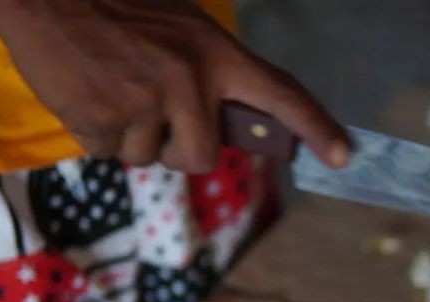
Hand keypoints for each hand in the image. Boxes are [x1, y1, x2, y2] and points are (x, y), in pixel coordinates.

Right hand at [0, 0, 348, 172]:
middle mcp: (189, 81)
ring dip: (128, 137)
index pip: (281, 93)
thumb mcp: (182, 31)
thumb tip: (223, 132)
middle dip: (175, 148)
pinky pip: (107, 154)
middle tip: (150, 110)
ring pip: (148, 158)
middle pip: (200, 157)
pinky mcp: (102, 121)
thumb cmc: (119, 10)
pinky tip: (85, 93)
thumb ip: (211, 76)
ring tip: (110, 88)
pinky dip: (94, 134)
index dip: (316, 127)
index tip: (343, 156)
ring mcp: (145, 103)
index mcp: (215, 53)